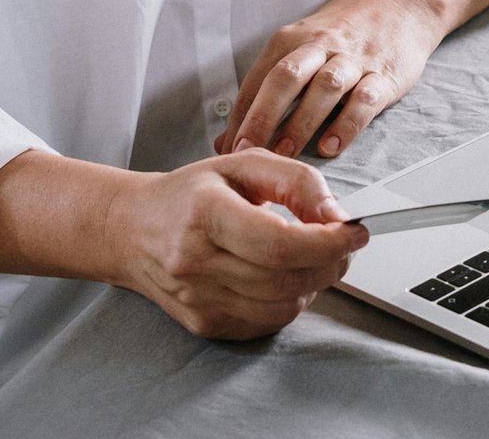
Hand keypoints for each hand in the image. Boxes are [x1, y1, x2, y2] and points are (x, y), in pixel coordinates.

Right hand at [107, 149, 367, 339]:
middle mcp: (196, 262)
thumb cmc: (191, 193)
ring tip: (311, 257)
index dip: (328, 243)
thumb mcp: (243, 165)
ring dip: (314, 283)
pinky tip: (284, 276)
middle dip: (330, 262)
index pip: (280, 244)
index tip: (356, 232)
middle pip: (287, 279)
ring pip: (283, 306)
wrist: (131, 230)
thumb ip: (297, 182)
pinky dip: (289, 301)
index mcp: (204, 214)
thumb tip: (337, 216)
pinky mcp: (204, 323)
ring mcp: (198, 299)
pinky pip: (267, 322)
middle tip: (344, 244)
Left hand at [217, 0, 448, 160]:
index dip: (240, 116)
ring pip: (324, 87)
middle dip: (263, 116)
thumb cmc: (342, 34)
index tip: (227, 149)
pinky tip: (332, 146)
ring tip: (285, 155)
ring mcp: (353, 59)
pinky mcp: (384, 74)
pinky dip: (347, 124)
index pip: (258, 80)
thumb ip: (267, 90)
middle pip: (286, 78)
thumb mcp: (302, 47)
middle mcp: (320, 46)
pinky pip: (365, 100)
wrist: (401, 3)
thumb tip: (227, 139)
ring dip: (302, 122)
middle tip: (247, 150)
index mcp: (292, 39)